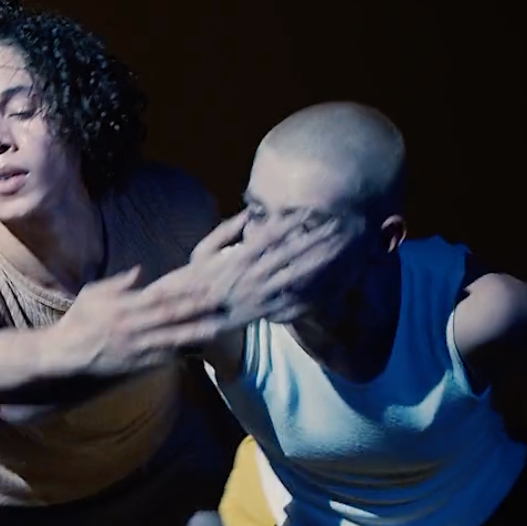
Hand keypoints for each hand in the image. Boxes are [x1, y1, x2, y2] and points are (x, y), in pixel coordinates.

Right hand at [51, 266, 226, 375]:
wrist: (64, 352)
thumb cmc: (78, 319)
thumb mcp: (92, 293)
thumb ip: (118, 283)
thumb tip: (141, 271)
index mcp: (122, 307)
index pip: (158, 297)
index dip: (182, 292)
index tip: (203, 285)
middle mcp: (130, 327)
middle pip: (169, 317)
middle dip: (195, 309)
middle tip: (219, 302)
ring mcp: (133, 347)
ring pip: (169, 339)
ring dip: (194, 333)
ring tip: (216, 328)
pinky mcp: (133, 364)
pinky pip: (159, 358)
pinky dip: (178, 354)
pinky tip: (196, 350)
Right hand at [178, 210, 346, 323]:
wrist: (187, 316)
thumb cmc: (194, 279)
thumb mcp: (202, 251)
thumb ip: (226, 230)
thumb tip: (249, 212)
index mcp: (239, 258)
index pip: (271, 235)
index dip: (292, 221)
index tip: (310, 209)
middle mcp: (253, 275)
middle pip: (290, 252)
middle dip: (315, 237)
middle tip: (337, 223)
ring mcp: (260, 294)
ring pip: (296, 275)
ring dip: (319, 260)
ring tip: (339, 247)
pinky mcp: (265, 311)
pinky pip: (292, 300)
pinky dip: (311, 290)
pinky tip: (329, 280)